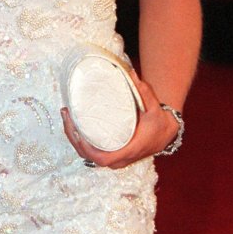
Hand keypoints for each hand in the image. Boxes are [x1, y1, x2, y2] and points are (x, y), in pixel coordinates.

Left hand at [61, 69, 179, 168]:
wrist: (165, 133)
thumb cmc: (158, 122)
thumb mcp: (153, 108)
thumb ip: (144, 92)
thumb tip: (131, 74)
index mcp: (129, 150)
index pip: (102, 158)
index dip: (86, 147)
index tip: (77, 131)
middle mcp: (120, 159)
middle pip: (89, 156)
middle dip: (74, 138)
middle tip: (67, 116)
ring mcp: (115, 159)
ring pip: (88, 156)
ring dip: (74, 140)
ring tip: (67, 117)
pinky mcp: (112, 154)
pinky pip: (92, 152)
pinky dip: (81, 142)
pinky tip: (73, 126)